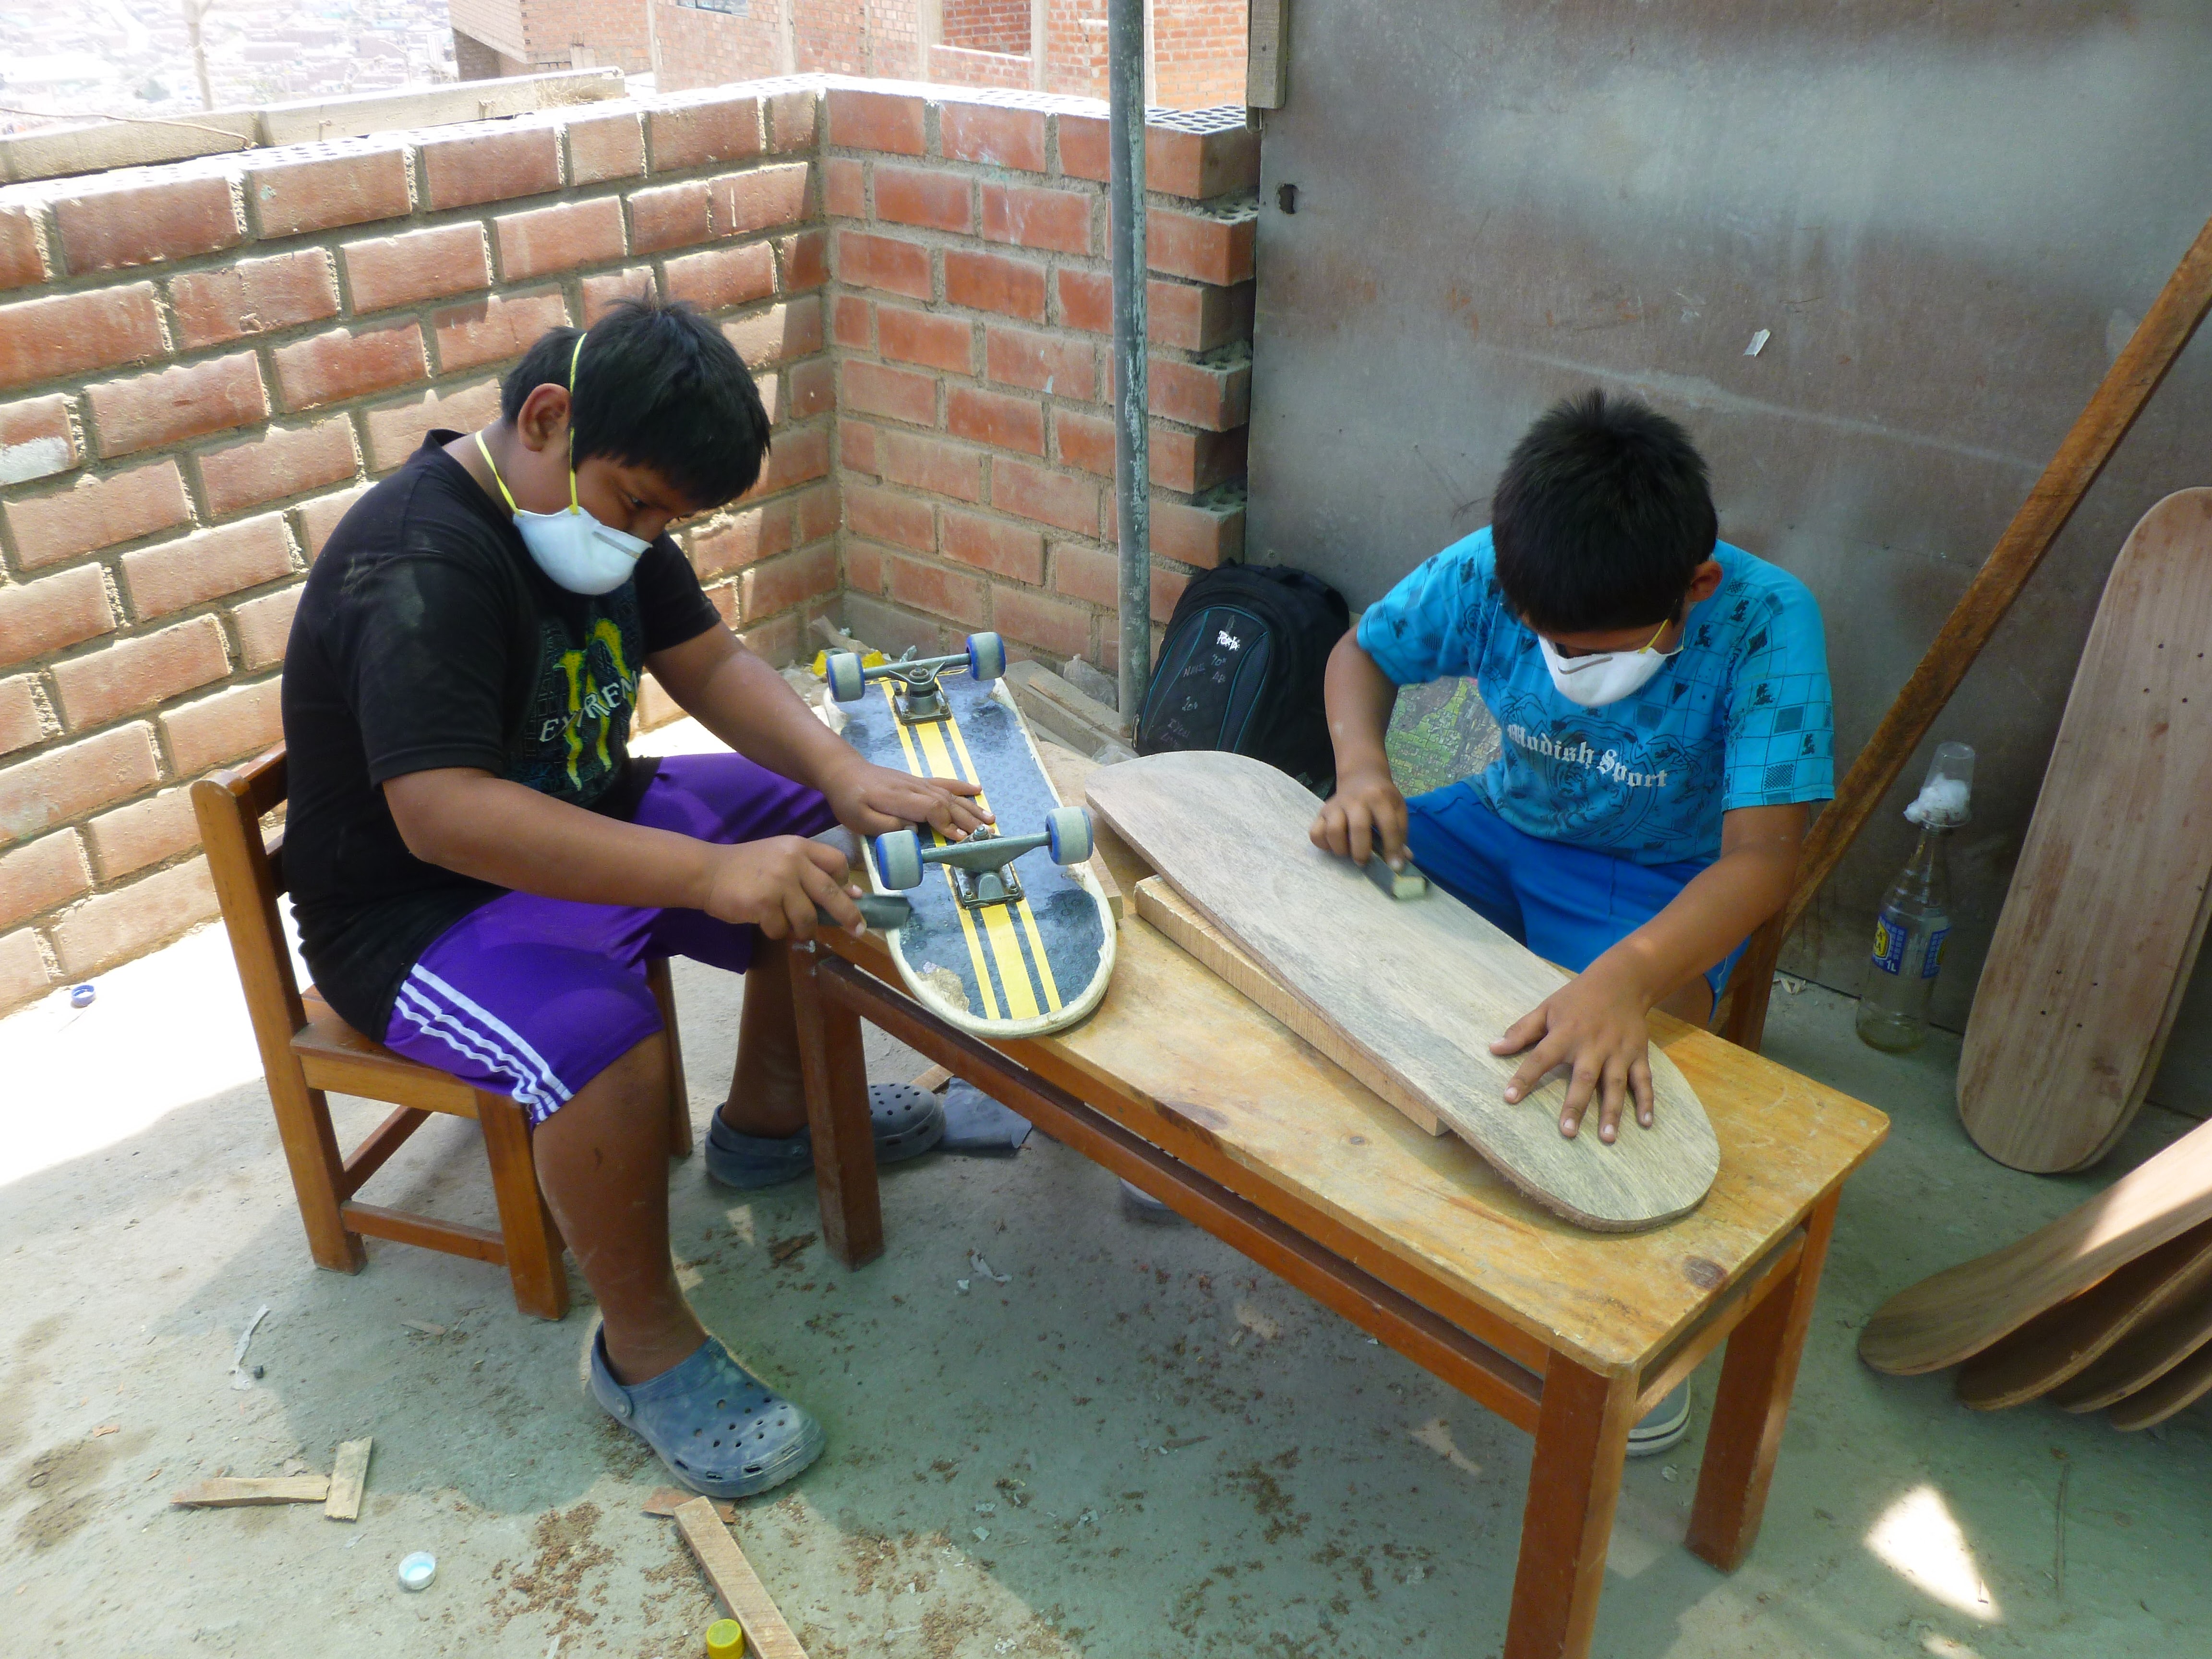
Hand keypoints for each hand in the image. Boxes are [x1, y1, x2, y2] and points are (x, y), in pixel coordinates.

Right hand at [701, 837, 864, 939]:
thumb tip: (854, 893)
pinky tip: (764, 920)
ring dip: (803, 929)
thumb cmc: (747, 867)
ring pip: (808, 918)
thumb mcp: (782, 859)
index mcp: (800, 847)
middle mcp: (793, 861)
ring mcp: (779, 883)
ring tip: (791, 927)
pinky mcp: (764, 904)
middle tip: (857, 930)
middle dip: (848, 915)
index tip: (849, 895)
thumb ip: (813, 872)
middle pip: (831, 893)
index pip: (837, 861)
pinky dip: (776, 931)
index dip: (845, 880)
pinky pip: (782, 929)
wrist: (708, 872)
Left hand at [821, 756, 991, 840]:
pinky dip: (962, 786)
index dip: (948, 824)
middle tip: (987, 834)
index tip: (961, 839)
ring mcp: (917, 783)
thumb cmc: (850, 799)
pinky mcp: (917, 781)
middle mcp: (913, 788)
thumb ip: (887, 825)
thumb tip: (913, 829)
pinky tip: (977, 789)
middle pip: (947, 802)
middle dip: (969, 819)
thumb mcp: (860, 819)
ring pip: (949, 794)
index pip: (931, 809)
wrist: (844, 771)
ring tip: (990, 818)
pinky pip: (944, 782)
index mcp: (899, 799)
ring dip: (971, 806)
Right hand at [1310, 763, 1408, 865]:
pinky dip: (1324, 844)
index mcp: (1378, 798)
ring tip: (1348, 852)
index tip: (1395, 866)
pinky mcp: (1322, 812)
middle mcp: (1355, 800)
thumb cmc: (1382, 798)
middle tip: (1364, 862)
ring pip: (1333, 831)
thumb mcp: (1397, 808)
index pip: (1388, 825)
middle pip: (1358, 828)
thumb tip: (1401, 861)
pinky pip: (1315, 833)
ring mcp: (1335, 805)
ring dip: (1341, 849)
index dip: (1393, 848)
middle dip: (1362, 851)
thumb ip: (1400, 833)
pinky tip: (1334, 846)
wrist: (1360, 777)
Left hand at [1491, 964, 1656, 1142]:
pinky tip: (1646, 1122)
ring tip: (1607, 1138)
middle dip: (1575, 1106)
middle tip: (1568, 1133)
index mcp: (1566, 1034)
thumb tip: (1493, 1048)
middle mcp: (1593, 1045)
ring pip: (1616, 1084)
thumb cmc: (1576, 998)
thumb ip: (1521, 1030)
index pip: (1540, 1058)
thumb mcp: (1546, 1008)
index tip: (1509, 1098)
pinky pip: (1644, 1080)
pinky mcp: (1639, 1054)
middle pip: (1584, 1078)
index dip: (1524, 1078)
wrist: (1621, 981)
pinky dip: (1647, 1101)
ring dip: (1612, 1111)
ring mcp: (1618, 1051)